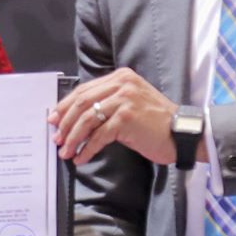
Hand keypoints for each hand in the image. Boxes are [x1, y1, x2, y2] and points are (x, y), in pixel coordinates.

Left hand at [49, 68, 179, 164]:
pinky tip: (81, 158)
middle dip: (65, 123)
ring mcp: (125, 100)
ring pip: (87, 119)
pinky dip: (87, 149)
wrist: (182, 133)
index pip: (84, 90)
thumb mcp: (131, 104)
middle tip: (57, 138)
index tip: (53, 119)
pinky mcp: (127, 118)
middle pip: (82, 102)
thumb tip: (78, 120)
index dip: (65, 106)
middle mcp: (122, 84)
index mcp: (121, 77)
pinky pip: (99, 136)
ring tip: (66, 151)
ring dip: (73, 138)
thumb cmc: (157, 123)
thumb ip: (108, 104)